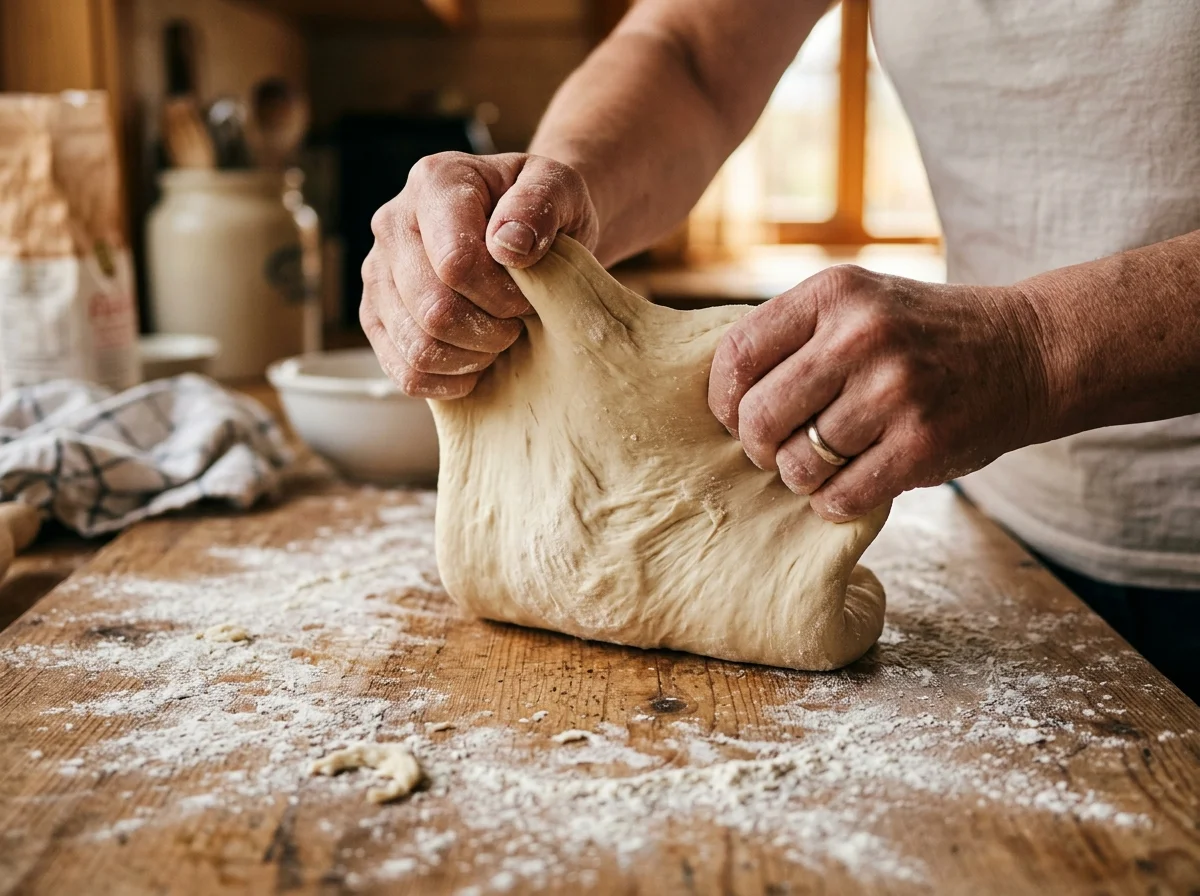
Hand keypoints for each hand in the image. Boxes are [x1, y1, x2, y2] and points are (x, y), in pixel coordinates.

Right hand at [361, 151, 598, 397]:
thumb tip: (508, 244)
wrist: (523, 230)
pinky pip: (404, 372)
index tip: (528, 298)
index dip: (501, 297)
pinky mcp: (376, 315)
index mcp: (435, 183)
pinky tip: (475, 364)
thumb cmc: (542, 212)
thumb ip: (540, 204)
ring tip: (497, 338)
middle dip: (490, 332)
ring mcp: (378, 273)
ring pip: (417, 347)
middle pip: (434, 310)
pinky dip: (447, 380)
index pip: (456, 264)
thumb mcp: (561, 189)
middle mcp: (393, 223)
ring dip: (471, 357)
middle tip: (516, 323)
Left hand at [708, 265, 1047, 521]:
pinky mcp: (923, 443)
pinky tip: (849, 484)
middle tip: (775, 449)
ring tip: (823, 462)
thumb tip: (717, 396)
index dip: (722, 399)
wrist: (1028, 351)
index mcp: (833, 294)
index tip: (735, 415)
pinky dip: (833, 502)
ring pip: (798, 464)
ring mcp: (895, 391)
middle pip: (759, 418)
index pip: (737, 355)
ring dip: (800, 477)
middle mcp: (861, 336)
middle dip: (757, 447)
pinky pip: (841, 496)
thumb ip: (792, 334)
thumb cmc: (920, 335)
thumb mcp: (857, 303)